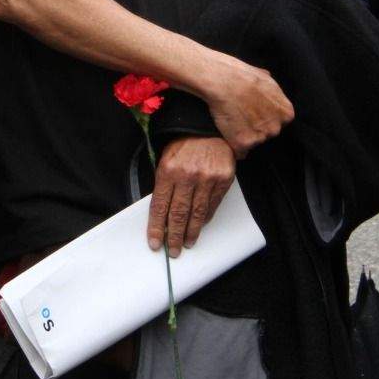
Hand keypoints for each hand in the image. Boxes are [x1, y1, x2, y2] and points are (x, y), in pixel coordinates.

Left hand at [147, 137, 234, 257]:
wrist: (207, 127)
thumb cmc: (182, 143)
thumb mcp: (165, 159)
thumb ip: (163, 184)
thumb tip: (162, 214)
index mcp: (168, 170)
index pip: (160, 206)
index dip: (157, 228)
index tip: (155, 243)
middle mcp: (187, 176)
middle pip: (178, 214)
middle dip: (174, 236)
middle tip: (172, 251)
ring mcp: (207, 178)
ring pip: (197, 213)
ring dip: (191, 232)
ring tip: (187, 244)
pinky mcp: (223, 179)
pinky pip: (212, 205)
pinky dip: (205, 218)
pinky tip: (200, 226)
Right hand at [199, 55, 293, 156]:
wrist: (223, 81)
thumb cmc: (241, 75)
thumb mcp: (266, 78)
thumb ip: (272, 91)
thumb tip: (269, 87)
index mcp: (286, 113)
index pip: (279, 123)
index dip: (265, 118)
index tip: (254, 113)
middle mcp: (276, 128)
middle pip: (268, 135)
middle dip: (257, 129)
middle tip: (241, 117)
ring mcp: (260, 138)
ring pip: (254, 143)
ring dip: (245, 137)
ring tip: (233, 122)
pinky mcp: (243, 144)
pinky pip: (240, 152)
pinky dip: (234, 146)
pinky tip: (228, 133)